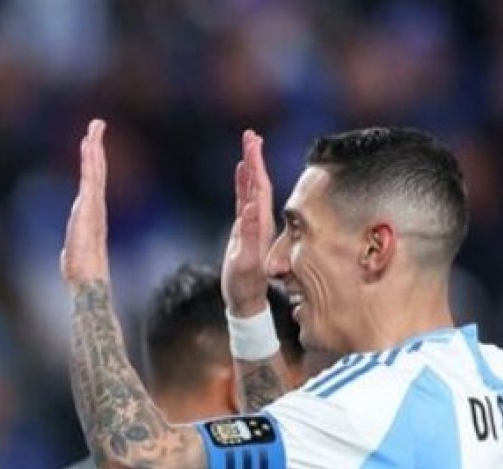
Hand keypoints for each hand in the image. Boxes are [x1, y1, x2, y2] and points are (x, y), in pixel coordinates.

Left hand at [60, 120, 110, 286]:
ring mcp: (94, 207)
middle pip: (97, 171)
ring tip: (94, 129)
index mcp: (90, 214)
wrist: (88, 282)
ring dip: (94, 149)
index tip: (90, 144)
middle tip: (97, 124)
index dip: (92, 163)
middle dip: (96, 147)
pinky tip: (89, 146)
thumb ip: (72, 249)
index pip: (92, 183)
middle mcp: (95, 207)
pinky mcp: (90, 209)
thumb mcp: (72, 255)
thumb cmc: (80, 273)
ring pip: (95, 171)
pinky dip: (91, 161)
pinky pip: (91, 179)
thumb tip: (69, 255)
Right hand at [220, 129, 275, 317]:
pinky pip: (244, 198)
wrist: (247, 300)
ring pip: (252, 188)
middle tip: (250, 134)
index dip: (256, 164)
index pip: (259, 187)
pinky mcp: (244, 228)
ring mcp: (253, 223)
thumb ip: (248, 235)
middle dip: (254, 157)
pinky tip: (242, 172)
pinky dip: (243, 182)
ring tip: (248, 145)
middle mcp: (260, 220)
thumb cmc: (244, 285)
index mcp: (261, 223)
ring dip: (250, 166)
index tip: (252, 143)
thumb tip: (250, 208)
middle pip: (258, 182)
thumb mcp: (245, 262)